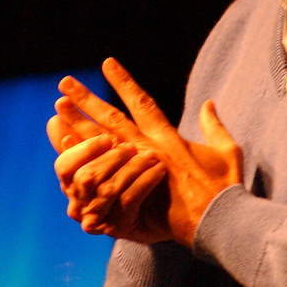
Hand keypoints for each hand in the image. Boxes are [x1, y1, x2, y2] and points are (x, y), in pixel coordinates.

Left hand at [59, 58, 242, 246]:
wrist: (220, 222)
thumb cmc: (225, 189)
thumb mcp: (227, 152)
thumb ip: (214, 126)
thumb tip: (208, 103)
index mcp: (169, 137)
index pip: (142, 102)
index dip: (124, 82)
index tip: (107, 64)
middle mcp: (149, 147)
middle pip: (111, 118)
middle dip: (87, 99)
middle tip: (65, 83)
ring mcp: (138, 168)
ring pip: (101, 139)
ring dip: (77, 122)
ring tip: (58, 106)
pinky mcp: (132, 189)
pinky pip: (101, 170)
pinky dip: (84, 157)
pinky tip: (66, 144)